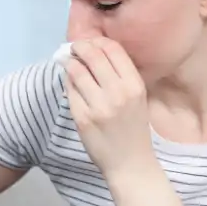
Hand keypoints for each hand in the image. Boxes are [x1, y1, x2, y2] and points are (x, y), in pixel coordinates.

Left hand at [63, 38, 155, 180]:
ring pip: (76, 71)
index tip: (92, 43)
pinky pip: (70, 91)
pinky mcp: (82, 118)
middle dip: (80, 47)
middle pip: (93, 55)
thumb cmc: (134, 129)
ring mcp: (98, 106)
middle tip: (76, 49)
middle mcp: (117, 93)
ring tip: (71, 65)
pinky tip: (72, 84)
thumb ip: (121, 75)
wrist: (130, 164)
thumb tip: (96, 50)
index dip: (99, 41)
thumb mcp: (138, 98)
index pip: (113, 49)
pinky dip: (68, 83)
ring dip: (71, 64)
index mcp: (134, 85)